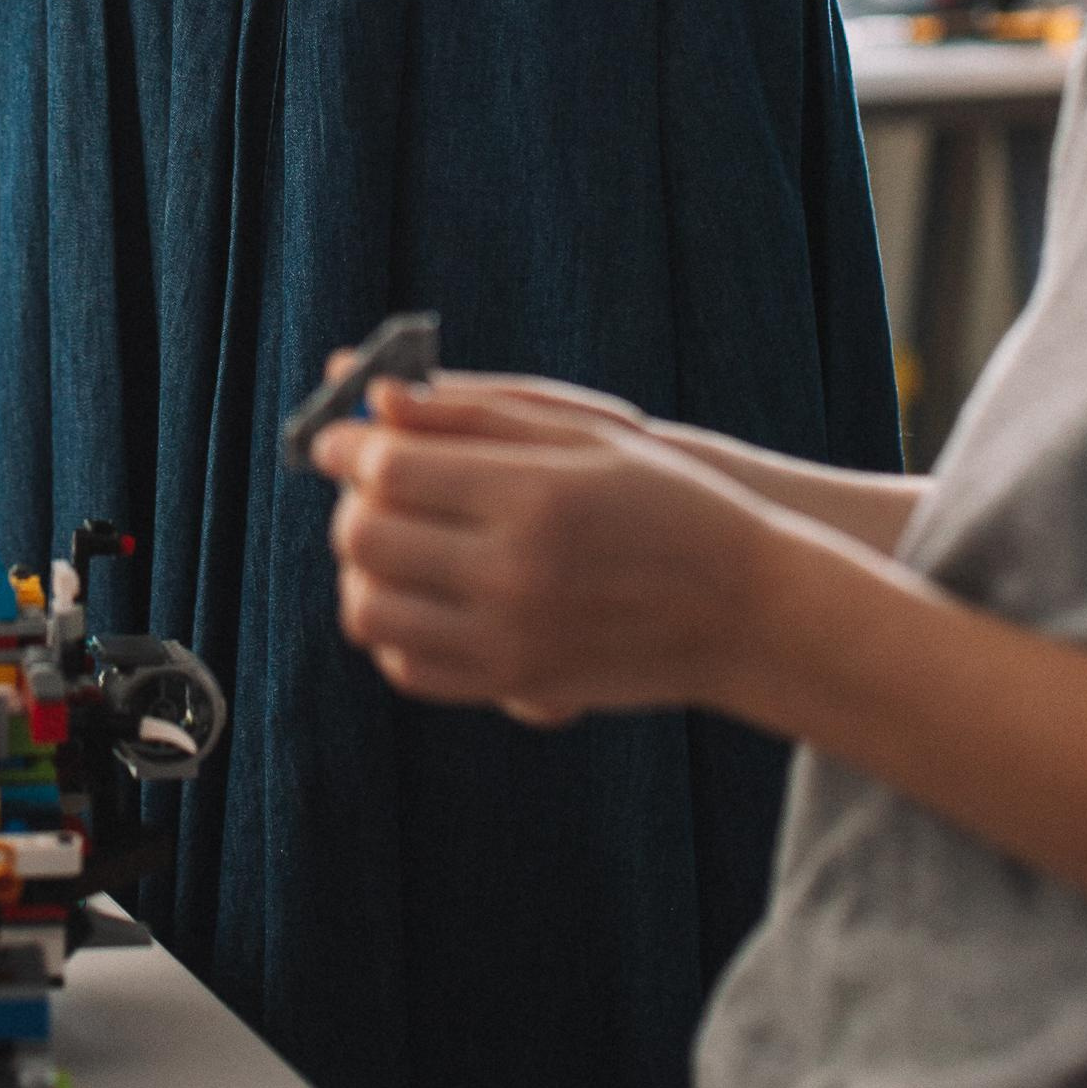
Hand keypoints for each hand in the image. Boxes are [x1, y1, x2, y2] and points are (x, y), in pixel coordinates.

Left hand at [312, 373, 774, 724]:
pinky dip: (394, 627)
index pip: (389, 468)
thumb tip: (378, 398)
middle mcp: (514, 577)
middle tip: (374, 480)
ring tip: (396, 536)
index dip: (348, 442)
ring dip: (363, 566)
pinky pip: (408, 667)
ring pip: (371, 609)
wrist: (745, 607)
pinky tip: (423, 590)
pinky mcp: (515, 689)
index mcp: (533, 498)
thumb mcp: (585, 431)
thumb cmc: (668, 500)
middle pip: (365, 538)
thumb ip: (475, 414)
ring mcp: (511, 643)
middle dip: (352, 500)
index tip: (341, 431)